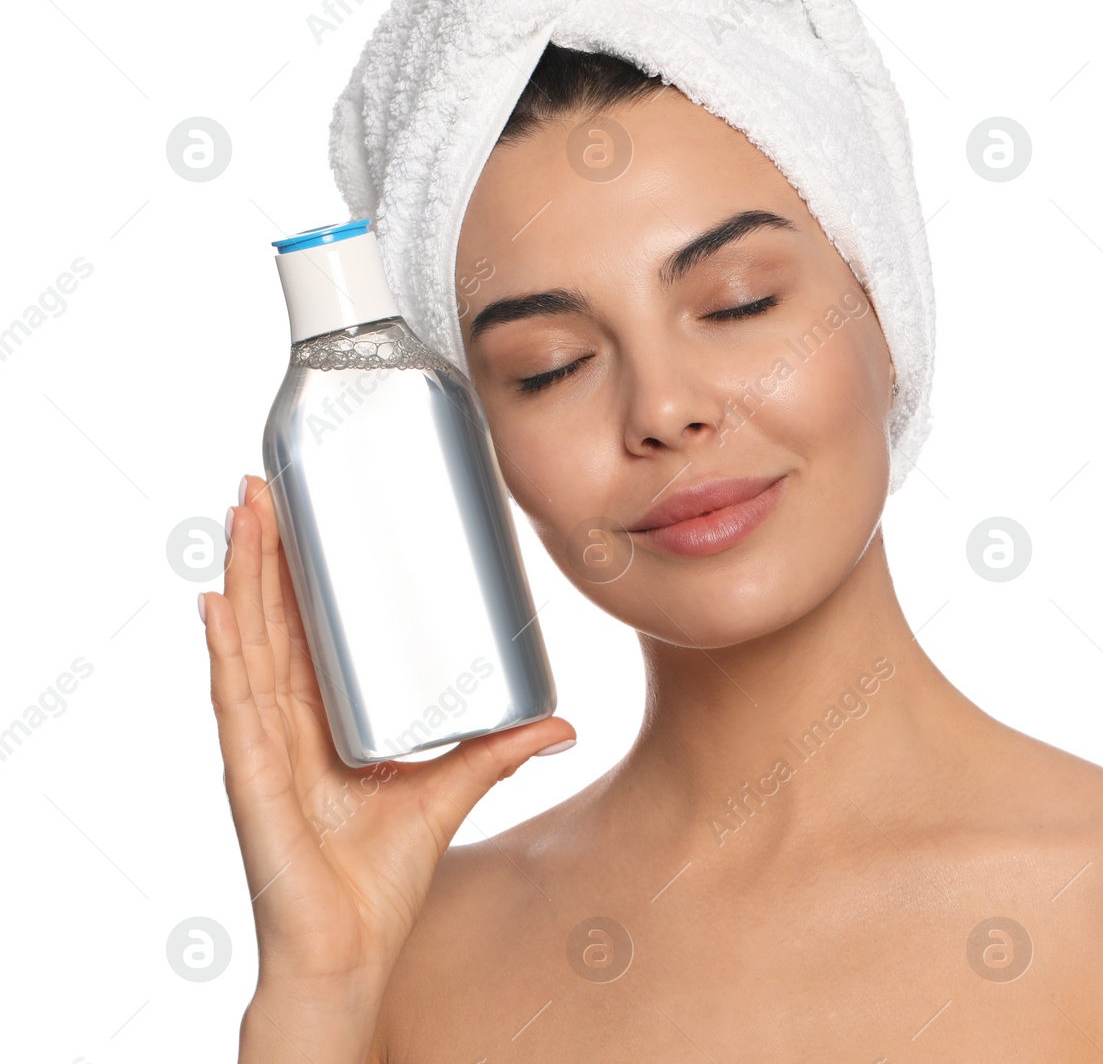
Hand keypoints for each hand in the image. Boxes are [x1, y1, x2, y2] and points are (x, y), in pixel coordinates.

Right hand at [202, 474, 574, 1053]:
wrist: (351, 948)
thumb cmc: (381, 877)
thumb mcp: (451, 791)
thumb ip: (498, 751)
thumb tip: (561, 723)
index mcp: (324, 718)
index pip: (308, 627)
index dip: (301, 570)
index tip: (304, 510)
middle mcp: (285, 721)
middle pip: (272, 617)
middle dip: (267, 549)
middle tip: (264, 483)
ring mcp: (262, 743)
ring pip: (249, 640)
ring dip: (243, 572)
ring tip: (241, 511)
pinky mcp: (252, 772)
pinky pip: (233, 699)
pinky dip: (222, 649)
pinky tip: (213, 602)